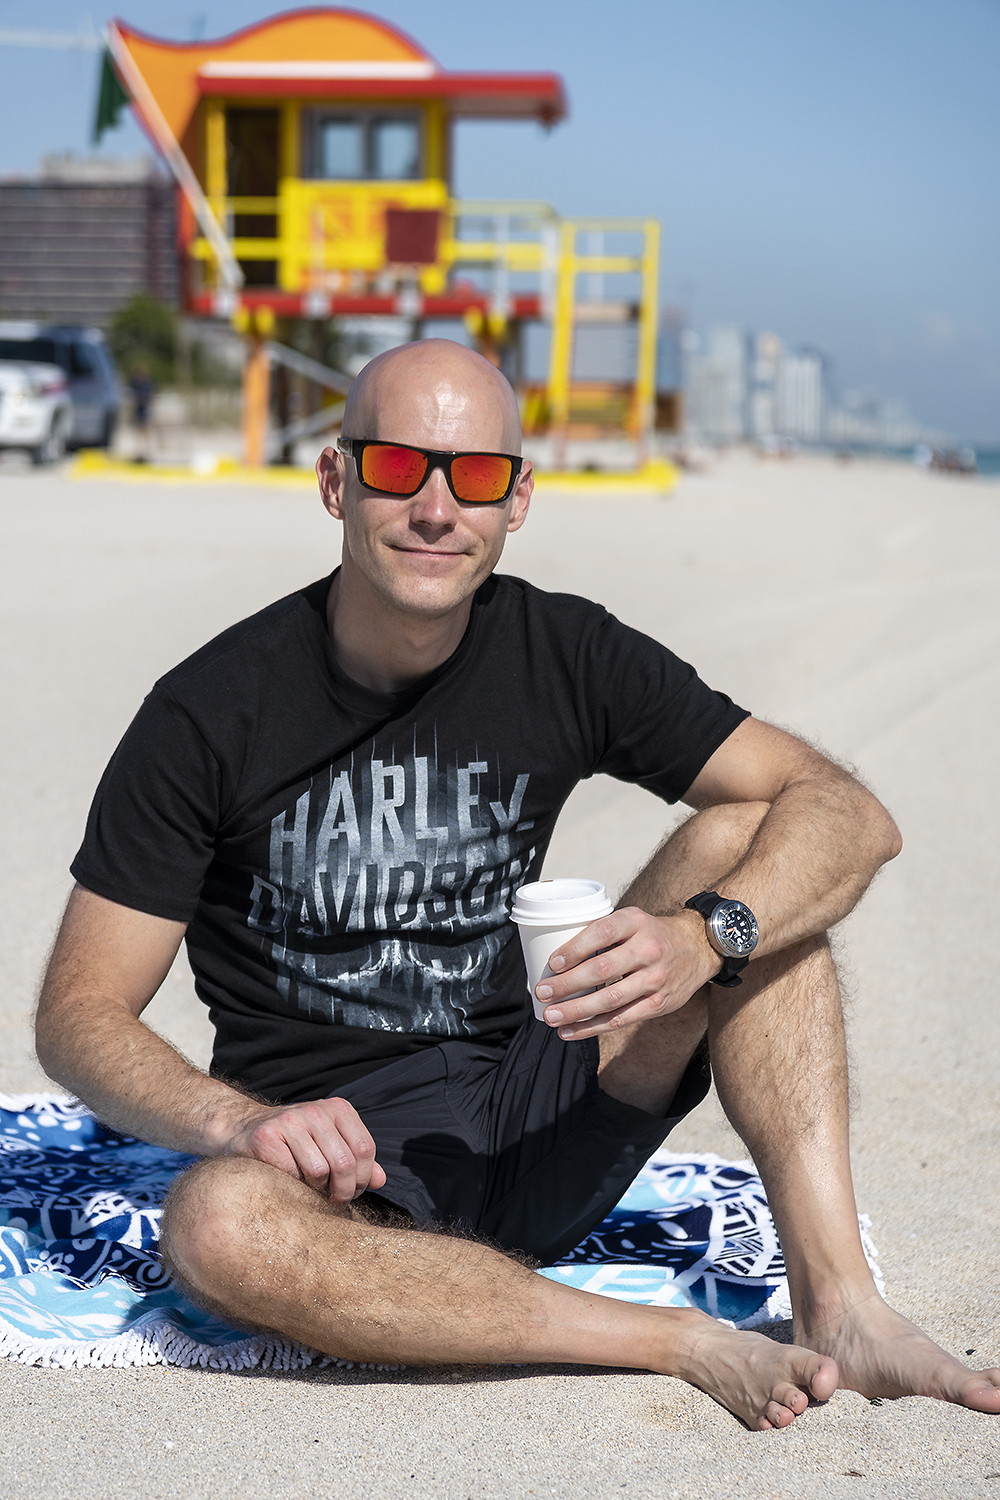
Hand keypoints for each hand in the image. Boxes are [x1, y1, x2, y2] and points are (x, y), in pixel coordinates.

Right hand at [221, 1096, 386, 1203]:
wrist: (241, 1130)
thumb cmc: (292, 1143)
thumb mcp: (329, 1144)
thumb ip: (355, 1160)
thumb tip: (380, 1180)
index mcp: (338, 1109)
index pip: (365, 1148)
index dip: (362, 1178)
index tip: (352, 1192)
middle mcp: (316, 1110)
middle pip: (345, 1163)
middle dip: (343, 1192)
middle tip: (334, 1201)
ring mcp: (290, 1121)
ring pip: (319, 1171)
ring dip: (315, 1190)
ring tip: (309, 1188)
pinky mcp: (266, 1136)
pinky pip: (291, 1174)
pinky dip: (292, 1186)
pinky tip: (286, 1180)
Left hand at [533, 906, 719, 1039]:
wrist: (699, 947)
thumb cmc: (652, 934)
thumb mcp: (632, 921)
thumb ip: (603, 933)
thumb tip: (556, 958)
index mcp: (636, 922)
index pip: (602, 933)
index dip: (575, 949)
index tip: (552, 963)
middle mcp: (648, 949)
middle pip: (602, 970)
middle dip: (567, 984)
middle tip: (542, 992)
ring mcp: (655, 978)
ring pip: (610, 1000)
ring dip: (576, 1011)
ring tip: (551, 1017)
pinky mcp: (659, 1003)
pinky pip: (620, 1019)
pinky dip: (592, 1028)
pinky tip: (570, 1031)